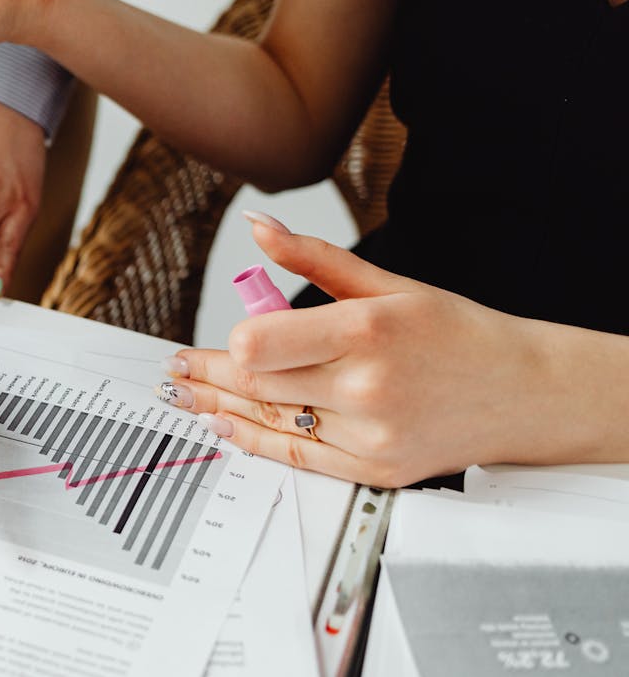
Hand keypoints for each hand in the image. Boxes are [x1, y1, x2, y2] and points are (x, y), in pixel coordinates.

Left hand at [159, 214, 554, 487]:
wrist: (522, 393)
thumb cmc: (454, 333)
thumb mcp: (387, 282)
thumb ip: (313, 258)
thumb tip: (259, 228)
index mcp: (367, 329)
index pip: (262, 344)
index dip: (230, 346)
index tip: (213, 341)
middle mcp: (366, 385)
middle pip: (257, 383)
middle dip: (206, 374)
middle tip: (175, 368)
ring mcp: (370, 433)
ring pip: (269, 419)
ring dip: (218, 406)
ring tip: (185, 394)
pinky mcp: (374, 468)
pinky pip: (296, 454)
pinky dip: (252, 439)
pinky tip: (223, 423)